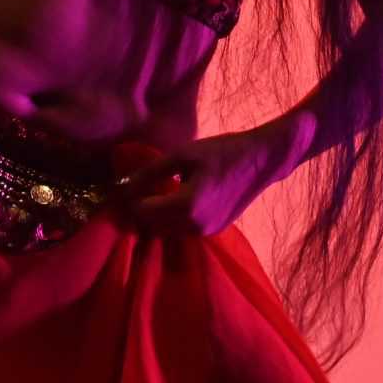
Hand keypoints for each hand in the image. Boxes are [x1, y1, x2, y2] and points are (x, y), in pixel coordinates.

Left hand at [111, 127, 287, 238]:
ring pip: (167, 230)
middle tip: (132, 189)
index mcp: (185, 206)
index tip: (120, 187)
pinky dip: (173, 218)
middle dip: (140, 210)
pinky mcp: (214, 231)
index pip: (142, 212)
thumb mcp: (182, 155)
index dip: (128, 200)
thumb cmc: (222, 151)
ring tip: (152, 192)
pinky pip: (183, 229)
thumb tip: (123, 185)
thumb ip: (151, 172)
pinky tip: (173, 198)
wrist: (261, 160)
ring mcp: (206, 232)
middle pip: (152, 226)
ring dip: (156, 215)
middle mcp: (194, 227)